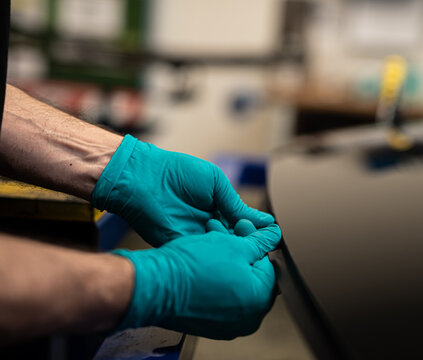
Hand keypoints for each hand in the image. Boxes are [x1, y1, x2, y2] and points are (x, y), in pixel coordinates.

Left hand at [91, 135, 273, 246]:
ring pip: (222, 251)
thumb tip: (263, 220)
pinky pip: (204, 255)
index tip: (271, 235)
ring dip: (233, 249)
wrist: (144, 180)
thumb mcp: (216, 184)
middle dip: (248, 242)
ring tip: (242, 245)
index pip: (244, 225)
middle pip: (236, 241)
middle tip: (256, 241)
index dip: (257, 231)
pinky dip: (215, 256)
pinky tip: (225, 253)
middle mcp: (210, 225)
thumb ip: (236, 205)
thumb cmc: (177, 173)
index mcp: (220, 208)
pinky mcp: (183, 246)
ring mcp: (197, 237)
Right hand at [111, 223, 281, 339]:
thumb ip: (259, 242)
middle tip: (229, 232)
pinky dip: (216, 279)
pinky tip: (204, 261)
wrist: (155, 286)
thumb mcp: (234, 246)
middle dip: (241, 250)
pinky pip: (220, 298)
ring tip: (213, 241)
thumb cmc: (192, 267)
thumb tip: (273, 236)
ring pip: (235, 285)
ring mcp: (228, 325)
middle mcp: (247, 318)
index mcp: (259, 300)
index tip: (244, 228)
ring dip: (227, 261)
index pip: (268, 265)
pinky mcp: (209, 324)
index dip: (255, 242)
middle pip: (252, 277)